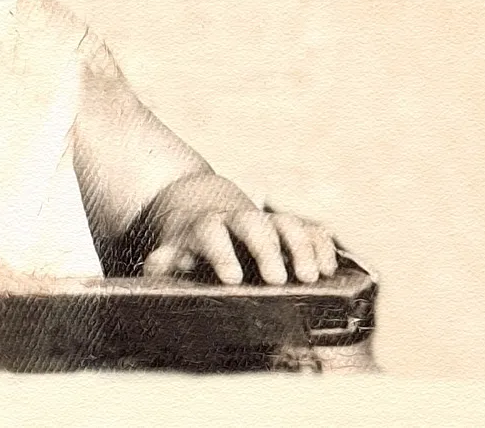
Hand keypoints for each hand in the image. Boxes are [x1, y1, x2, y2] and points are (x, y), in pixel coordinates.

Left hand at [143, 207, 338, 285]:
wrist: (202, 205)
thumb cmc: (188, 241)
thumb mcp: (172, 248)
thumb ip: (165, 259)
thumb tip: (155, 267)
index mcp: (205, 226)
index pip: (211, 233)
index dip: (221, 254)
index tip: (232, 279)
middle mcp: (237, 219)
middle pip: (252, 224)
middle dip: (265, 250)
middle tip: (277, 279)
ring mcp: (267, 220)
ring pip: (286, 223)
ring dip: (300, 247)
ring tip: (311, 277)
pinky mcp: (290, 226)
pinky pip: (311, 228)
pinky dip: (322, 245)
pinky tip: (329, 269)